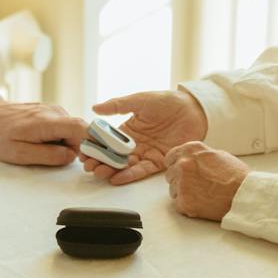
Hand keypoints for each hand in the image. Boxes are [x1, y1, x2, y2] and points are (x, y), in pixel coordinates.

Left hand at [0, 101, 84, 166]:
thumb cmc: (0, 136)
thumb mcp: (20, 154)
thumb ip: (48, 156)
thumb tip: (71, 156)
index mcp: (48, 122)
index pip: (82, 129)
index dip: (92, 144)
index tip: (91, 158)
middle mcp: (55, 112)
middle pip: (81, 132)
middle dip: (78, 149)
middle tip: (59, 161)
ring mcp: (54, 110)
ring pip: (74, 131)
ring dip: (67, 145)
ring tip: (44, 151)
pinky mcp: (52, 112)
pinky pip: (65, 128)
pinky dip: (61, 139)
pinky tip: (44, 143)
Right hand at [81, 89, 207, 184]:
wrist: (194, 110)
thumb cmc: (168, 101)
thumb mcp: (140, 100)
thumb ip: (118, 105)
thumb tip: (95, 107)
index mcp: (128, 128)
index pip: (107, 140)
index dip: (95, 145)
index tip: (83, 151)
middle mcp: (134, 143)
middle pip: (113, 155)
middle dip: (99, 161)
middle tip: (88, 166)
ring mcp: (145, 153)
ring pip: (124, 165)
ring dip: (111, 170)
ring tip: (99, 173)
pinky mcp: (158, 162)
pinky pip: (141, 170)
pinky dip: (129, 175)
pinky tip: (117, 178)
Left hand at [165, 143, 248, 221]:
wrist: (244, 194)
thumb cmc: (236, 176)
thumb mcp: (217, 155)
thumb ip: (199, 156)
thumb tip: (192, 159)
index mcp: (190, 150)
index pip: (170, 158)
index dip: (176, 166)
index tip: (181, 172)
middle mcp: (183, 164)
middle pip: (170, 175)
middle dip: (180, 180)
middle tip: (196, 186)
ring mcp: (182, 183)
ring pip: (173, 190)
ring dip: (184, 194)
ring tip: (203, 195)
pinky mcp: (184, 201)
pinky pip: (178, 205)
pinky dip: (188, 206)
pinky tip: (202, 203)